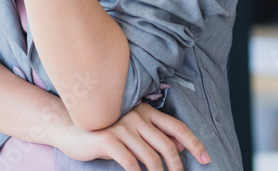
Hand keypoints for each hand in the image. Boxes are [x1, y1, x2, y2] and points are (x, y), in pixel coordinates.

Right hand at [51, 102, 210, 169]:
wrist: (72, 129)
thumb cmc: (107, 134)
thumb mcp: (133, 134)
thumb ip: (155, 137)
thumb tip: (181, 146)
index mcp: (147, 112)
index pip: (177, 127)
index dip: (194, 143)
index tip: (206, 159)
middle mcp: (138, 116)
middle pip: (166, 145)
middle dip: (177, 167)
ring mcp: (123, 127)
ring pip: (150, 157)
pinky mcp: (108, 139)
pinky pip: (130, 162)